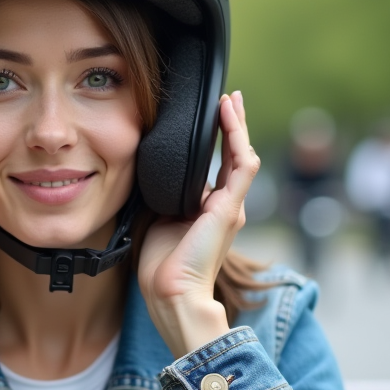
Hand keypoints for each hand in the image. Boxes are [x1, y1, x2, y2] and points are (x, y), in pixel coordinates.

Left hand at [137, 92, 260, 358]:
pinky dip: (236, 137)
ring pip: (241, 156)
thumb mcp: (158, 218)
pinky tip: (228, 116)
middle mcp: (225, 206)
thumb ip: (163, 194)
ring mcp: (231, 207)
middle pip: (234, 156)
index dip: (217, 140)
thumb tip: (148, 169)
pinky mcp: (230, 208)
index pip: (218, 166)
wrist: (171, 291)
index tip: (211, 116)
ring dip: (237, 126)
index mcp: (209, 210)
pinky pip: (240, 165)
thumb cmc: (161, 264)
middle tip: (228, 98)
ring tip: (230, 100)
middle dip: (232, 126)